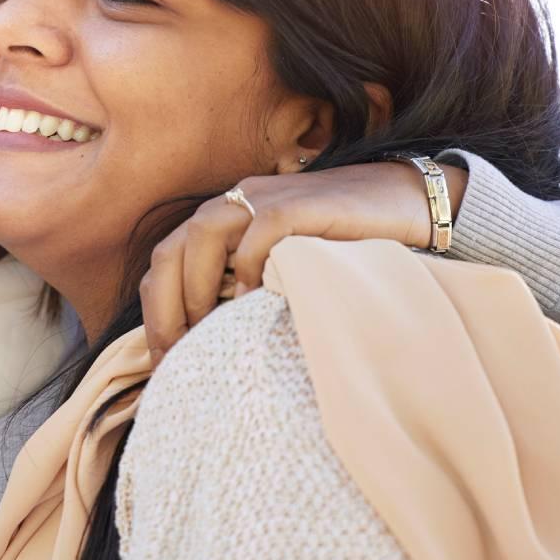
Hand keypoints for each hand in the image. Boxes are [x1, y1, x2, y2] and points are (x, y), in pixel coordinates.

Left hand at [139, 160, 468, 355]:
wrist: (402, 204)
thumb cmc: (339, 248)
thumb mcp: (279, 270)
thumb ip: (243, 290)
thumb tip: (207, 347)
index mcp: (223, 219)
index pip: (166, 261)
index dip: (157, 311)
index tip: (163, 361)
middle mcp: (235, 202)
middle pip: (172, 249)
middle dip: (165, 307)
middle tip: (174, 356)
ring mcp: (266, 197)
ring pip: (203, 233)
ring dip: (196, 286)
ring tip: (206, 330)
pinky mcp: (301, 203)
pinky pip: (262, 228)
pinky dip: (250, 264)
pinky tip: (253, 300)